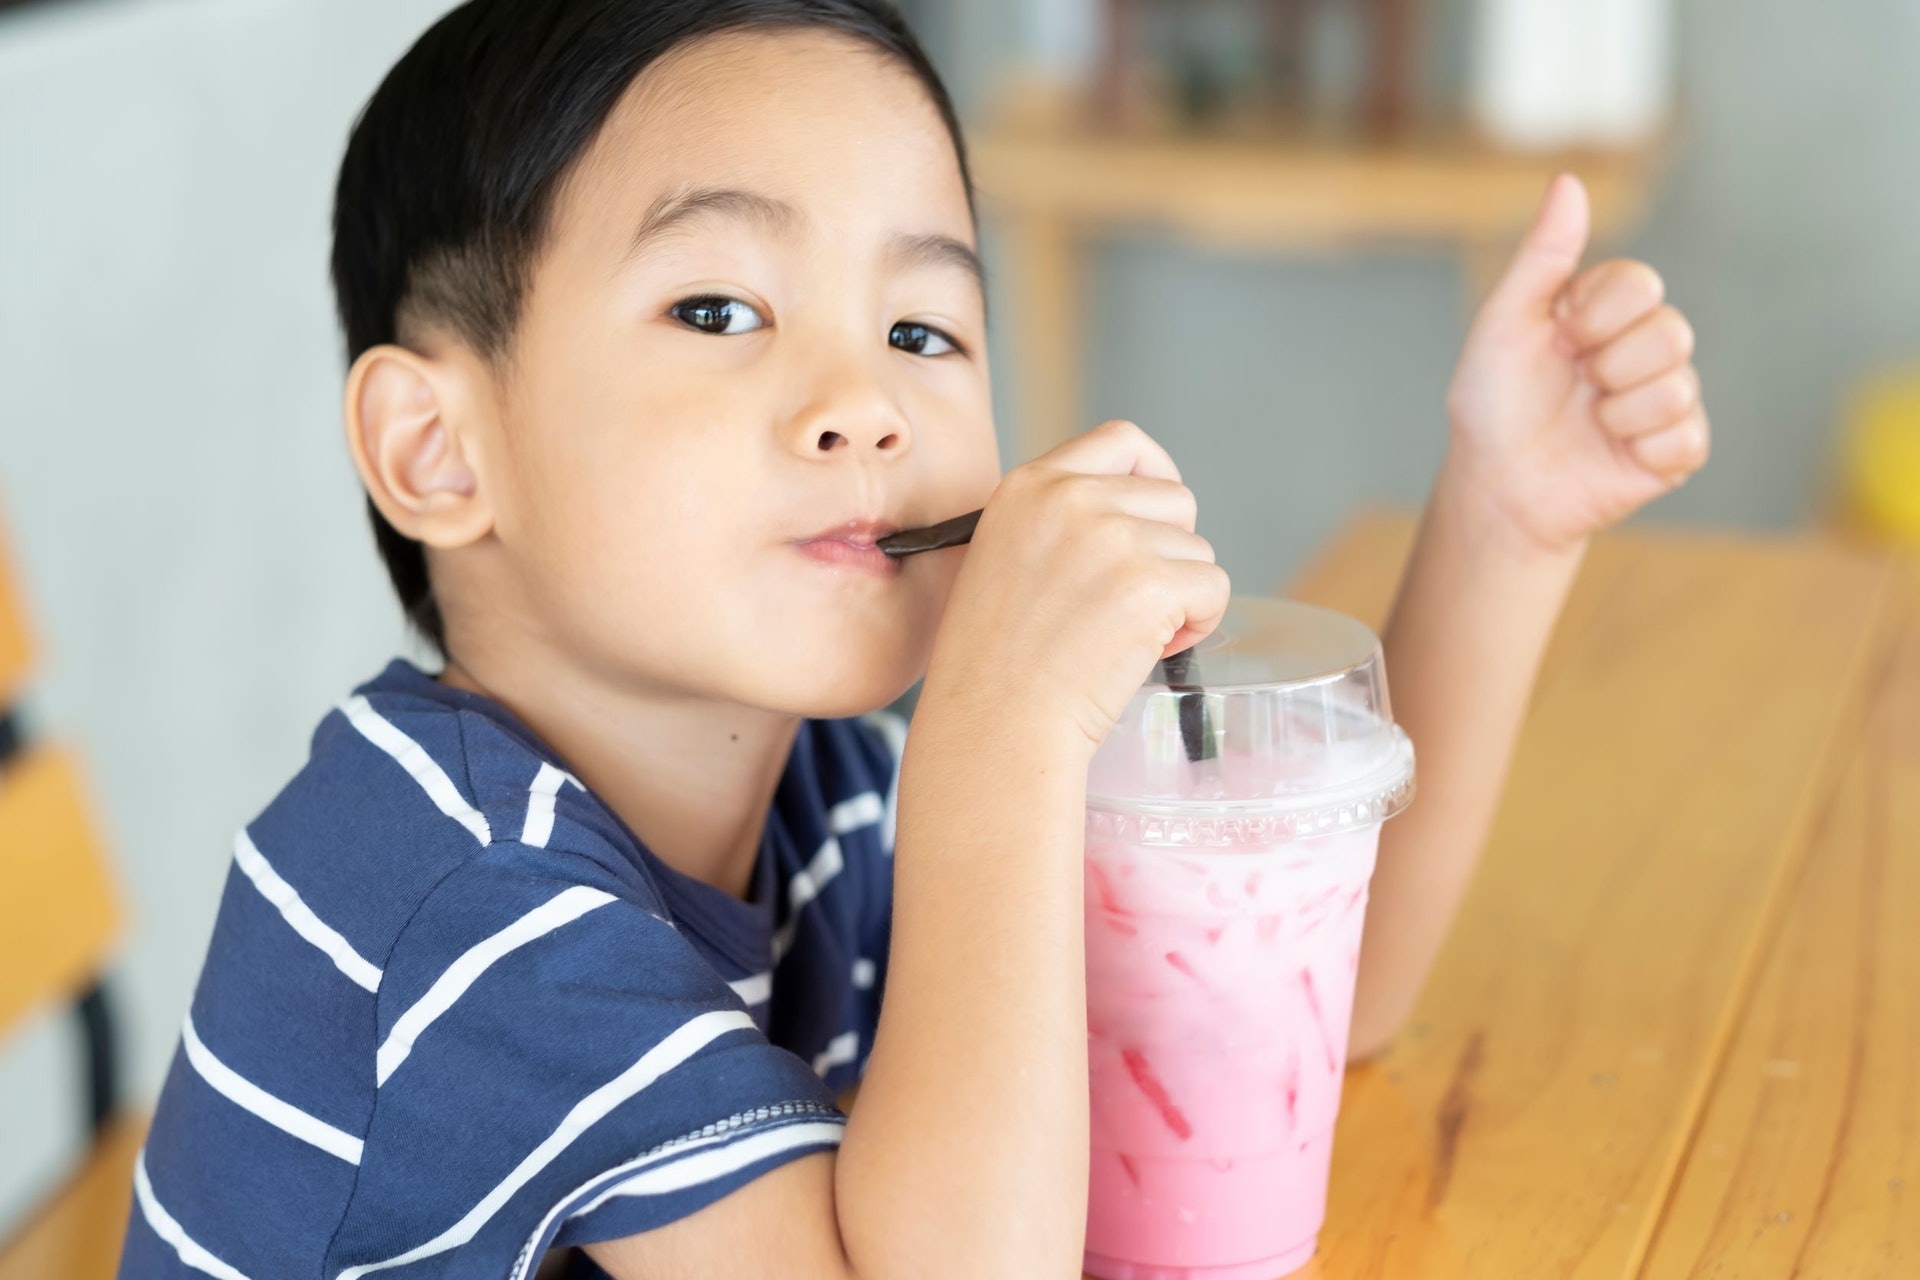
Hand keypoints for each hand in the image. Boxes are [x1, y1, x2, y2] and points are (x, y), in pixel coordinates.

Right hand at [920, 420, 1231, 752]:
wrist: (994, 723)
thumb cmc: (993, 663)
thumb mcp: (1004, 557)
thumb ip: (1059, 521)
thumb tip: (1133, 515)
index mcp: (1028, 486)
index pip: (1122, 441)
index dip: (1154, 478)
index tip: (1156, 519)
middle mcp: (1071, 498)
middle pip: (1175, 499)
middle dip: (1168, 551)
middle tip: (1131, 604)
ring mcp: (1112, 538)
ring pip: (1197, 549)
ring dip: (1180, 595)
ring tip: (1127, 637)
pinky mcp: (1150, 584)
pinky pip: (1213, 588)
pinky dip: (1197, 625)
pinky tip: (1148, 652)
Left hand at [1446, 174, 1709, 553]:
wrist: (1496, 486)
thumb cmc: (1492, 404)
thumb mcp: (1506, 322)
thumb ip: (1543, 254)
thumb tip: (1568, 181)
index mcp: (1607, 311)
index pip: (1642, 283)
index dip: (1595, 317)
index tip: (1557, 341)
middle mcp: (1643, 348)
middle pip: (1673, 331)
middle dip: (1608, 364)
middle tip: (1574, 384)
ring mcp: (1663, 399)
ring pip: (1677, 386)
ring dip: (1616, 410)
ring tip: (1587, 421)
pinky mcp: (1676, 451)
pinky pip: (1686, 438)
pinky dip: (1639, 448)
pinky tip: (1611, 451)